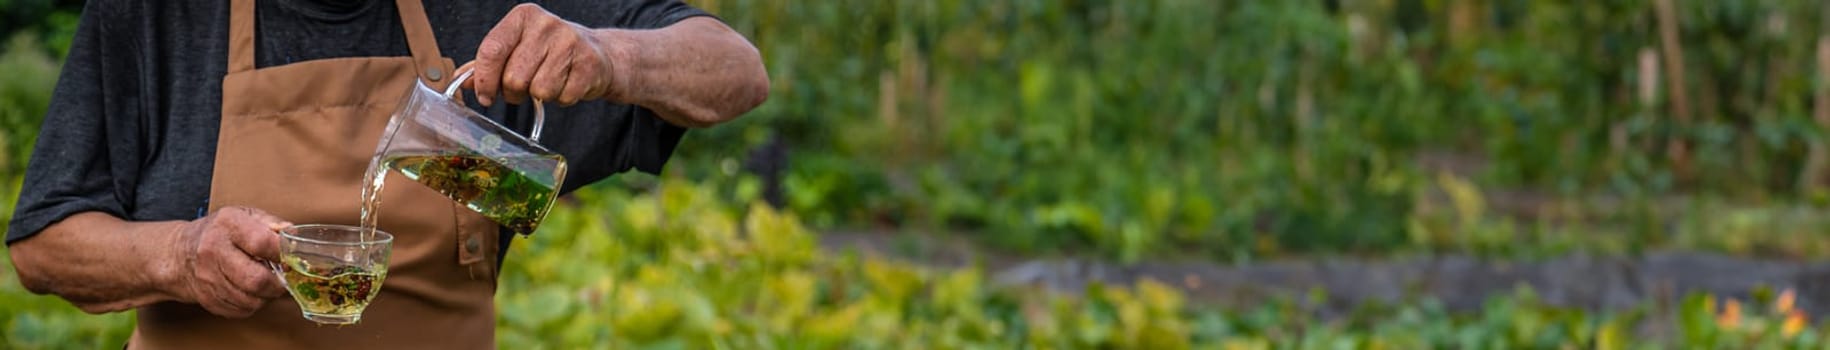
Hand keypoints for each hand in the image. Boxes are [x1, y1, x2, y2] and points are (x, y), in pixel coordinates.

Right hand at [169, 206, 290, 317]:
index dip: (283, 254)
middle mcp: (213, 251)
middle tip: (283, 278)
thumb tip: (293, 236)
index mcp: (228, 225)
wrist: (181, 253)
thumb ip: (272, 224)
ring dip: (267, 296)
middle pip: (256, 279)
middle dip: (278, 283)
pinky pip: (241, 310)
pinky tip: (251, 291)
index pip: (262, 243)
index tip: (291, 258)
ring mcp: (208, 278)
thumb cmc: (221, 232)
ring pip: (251, 300)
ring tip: (266, 283)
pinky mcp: (207, 299)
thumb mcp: (245, 215)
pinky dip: (253, 304)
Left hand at [465, 3, 618, 106]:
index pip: (492, 50)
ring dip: (540, 96)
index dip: (484, 79)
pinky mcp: (588, 64)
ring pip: (539, 90)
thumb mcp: (517, 48)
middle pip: (514, 77)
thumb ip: (488, 63)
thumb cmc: (550, 52)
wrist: (597, 53)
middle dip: (514, 92)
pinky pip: (563, 97)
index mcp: (523, 17)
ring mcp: (570, 43)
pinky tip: (567, 84)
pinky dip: (562, 99)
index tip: (484, 95)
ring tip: (548, 83)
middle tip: (522, 89)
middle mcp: (546, 25)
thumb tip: (461, 80)